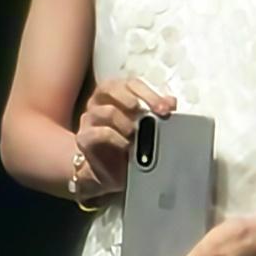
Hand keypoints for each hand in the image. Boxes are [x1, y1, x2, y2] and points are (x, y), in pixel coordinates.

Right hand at [76, 70, 176, 194]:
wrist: (108, 172)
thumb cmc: (128, 144)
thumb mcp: (147, 126)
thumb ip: (157, 111)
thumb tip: (171, 102)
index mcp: (115, 94)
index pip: (130, 83)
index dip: (148, 93)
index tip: (165, 109)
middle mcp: (99, 102)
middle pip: (110, 88)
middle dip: (133, 100)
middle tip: (150, 115)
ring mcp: (89, 119)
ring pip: (106, 111)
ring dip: (126, 122)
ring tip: (138, 134)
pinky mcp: (84, 138)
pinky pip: (99, 133)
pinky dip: (117, 139)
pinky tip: (128, 147)